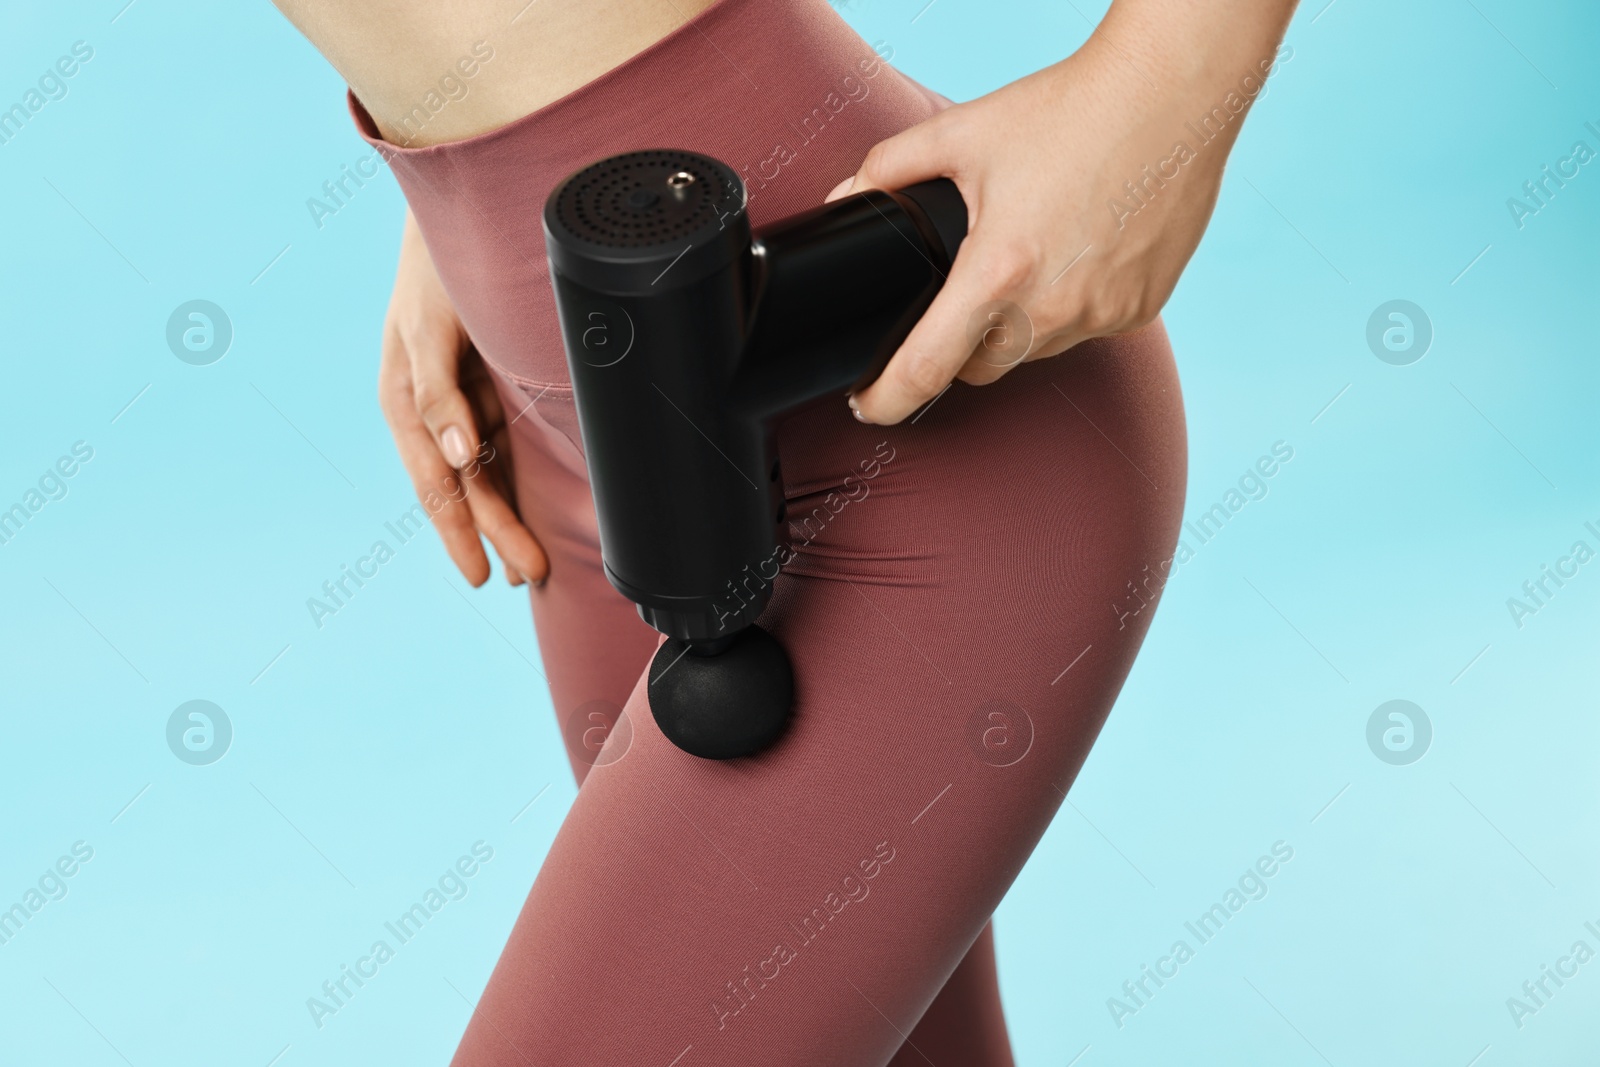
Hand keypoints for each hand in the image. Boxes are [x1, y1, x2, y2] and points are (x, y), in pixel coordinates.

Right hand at [378, 209, 548, 585]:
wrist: (459, 222)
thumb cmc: (434, 275)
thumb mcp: (428, 333)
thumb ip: (438, 396)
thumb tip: (459, 459)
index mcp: (406, 406)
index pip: (438, 485)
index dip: (463, 532)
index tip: (485, 574)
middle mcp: (431, 413)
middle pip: (467, 488)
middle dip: (497, 534)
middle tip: (531, 574)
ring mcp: (459, 404)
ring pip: (485, 476)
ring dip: (507, 519)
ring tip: (533, 564)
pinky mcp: (484, 393)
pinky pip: (501, 448)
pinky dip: (515, 483)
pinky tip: (532, 512)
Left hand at [827, 15, 1287, 424]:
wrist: (1171, 95)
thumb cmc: (1072, 111)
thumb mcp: (963, 133)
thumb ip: (890, 168)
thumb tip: (849, 196)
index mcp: (997, 272)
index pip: (926, 368)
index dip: (885, 398)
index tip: (867, 405)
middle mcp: (1051, 307)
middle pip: (979, 366)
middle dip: (957, 344)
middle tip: (960, 293)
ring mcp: (1101, 315)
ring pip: (1033, 350)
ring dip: (1016, 326)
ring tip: (1026, 258)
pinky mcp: (1138, 310)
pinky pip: (1084, 330)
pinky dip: (1067, 307)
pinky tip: (1074, 255)